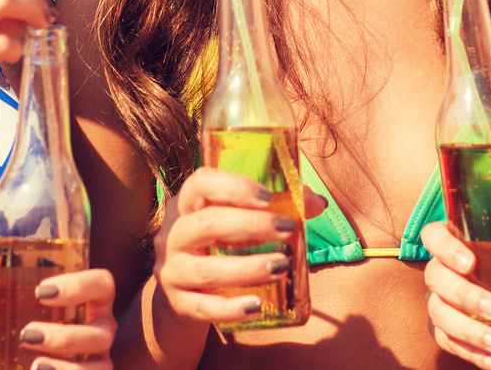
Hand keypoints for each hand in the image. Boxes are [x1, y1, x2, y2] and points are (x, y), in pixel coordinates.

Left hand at [0, 267, 116, 368]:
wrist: (12, 352)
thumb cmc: (17, 313)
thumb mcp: (0, 296)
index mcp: (90, 300)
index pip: (102, 284)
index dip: (80, 285)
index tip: (41, 292)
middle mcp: (100, 330)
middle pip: (103, 331)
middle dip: (65, 337)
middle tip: (27, 335)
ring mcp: (98, 360)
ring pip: (101, 366)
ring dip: (69, 369)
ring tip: (35, 368)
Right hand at [153, 167, 327, 326]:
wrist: (183, 292)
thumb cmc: (218, 245)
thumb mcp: (235, 221)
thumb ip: (276, 207)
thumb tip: (317, 202)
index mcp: (187, 205)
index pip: (200, 183)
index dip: (234, 186)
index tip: (268, 196)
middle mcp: (173, 236)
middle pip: (206, 224)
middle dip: (250, 225)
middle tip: (287, 229)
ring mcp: (173, 271)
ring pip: (206, 270)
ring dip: (247, 267)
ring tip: (281, 266)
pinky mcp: (180, 305)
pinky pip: (204, 307)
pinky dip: (231, 308)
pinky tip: (257, 305)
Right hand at [421, 209, 490, 369]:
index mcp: (466, 242)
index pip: (435, 235)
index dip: (444, 246)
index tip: (469, 262)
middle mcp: (450, 271)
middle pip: (435, 276)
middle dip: (463, 294)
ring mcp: (447, 303)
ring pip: (439, 313)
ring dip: (468, 329)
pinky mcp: (451, 333)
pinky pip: (449, 342)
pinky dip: (472, 352)